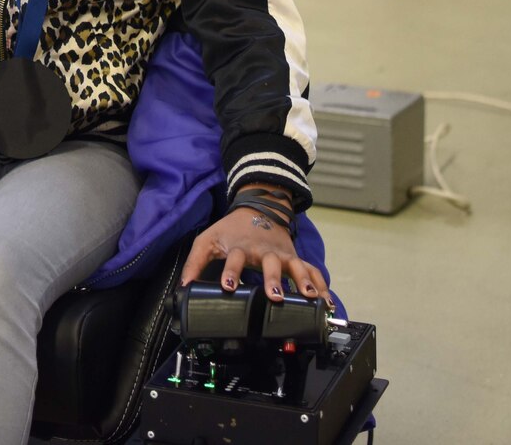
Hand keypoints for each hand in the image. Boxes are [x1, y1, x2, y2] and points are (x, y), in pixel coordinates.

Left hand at [180, 189, 329, 305]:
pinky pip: (312, 272)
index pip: (234, 260)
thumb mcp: (208, 240)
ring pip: (297, 268)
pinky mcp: (295, 258)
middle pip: (271, 265)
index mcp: (241, 248)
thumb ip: (195, 262)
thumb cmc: (232, 230)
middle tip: (275, 296)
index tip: (228, 286)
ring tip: (311, 298)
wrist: (259, 208)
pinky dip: (321, 286)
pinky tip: (327, 302)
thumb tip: (184, 286)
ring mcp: (283, 255)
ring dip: (304, 282)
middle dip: (273, 280)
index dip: (231, 272)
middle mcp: (265, 252)